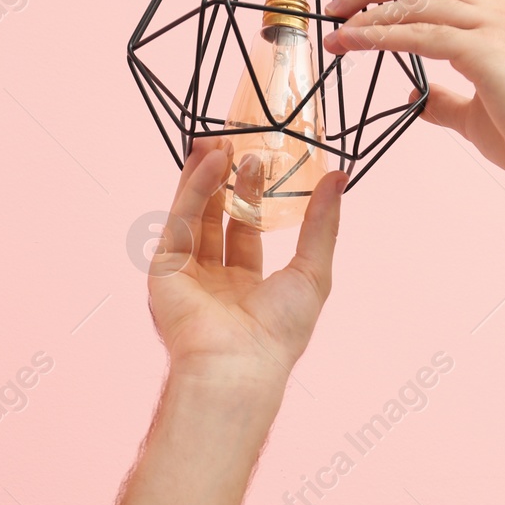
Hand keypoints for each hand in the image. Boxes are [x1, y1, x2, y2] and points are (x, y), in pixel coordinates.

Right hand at [146, 140, 346, 386]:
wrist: (240, 363)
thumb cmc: (279, 332)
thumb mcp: (313, 270)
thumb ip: (322, 223)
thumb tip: (339, 178)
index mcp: (245, 287)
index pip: (245, 230)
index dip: (251, 195)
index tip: (260, 160)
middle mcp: (212, 281)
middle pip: (215, 217)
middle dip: (224, 181)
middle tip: (235, 143)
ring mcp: (186, 275)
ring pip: (193, 215)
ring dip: (205, 177)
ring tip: (220, 141)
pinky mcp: (164, 270)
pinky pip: (180, 220)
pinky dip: (193, 189)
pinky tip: (210, 162)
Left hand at [323, 0, 504, 186]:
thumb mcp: (473, 115)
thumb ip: (446, 102)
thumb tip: (418, 99)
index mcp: (491, 20)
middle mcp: (491, 13)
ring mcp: (490, 27)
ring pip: (418, 1)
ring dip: (370, 10)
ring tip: (338, 24)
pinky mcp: (484, 51)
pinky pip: (422, 35)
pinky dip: (384, 35)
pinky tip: (358, 40)